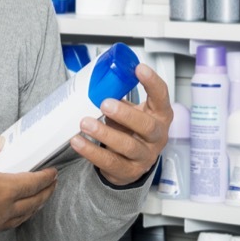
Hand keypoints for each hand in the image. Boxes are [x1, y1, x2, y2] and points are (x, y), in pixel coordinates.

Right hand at [0, 136, 57, 240]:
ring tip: (35, 202)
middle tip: (51, 187)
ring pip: (20, 218)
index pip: (33, 183)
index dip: (46, 177)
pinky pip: (4, 226)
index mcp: (3, 190)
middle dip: (45, 194)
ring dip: (32, 208)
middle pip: (33, 204)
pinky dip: (13, 218)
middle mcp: (3, 211)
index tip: (53, 173)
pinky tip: (8, 215)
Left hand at [69, 63, 171, 186]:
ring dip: (104, 134)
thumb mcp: (131, 111)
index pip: (161, 97)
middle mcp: (156, 137)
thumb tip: (97, 81)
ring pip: (128, 146)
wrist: (131, 162)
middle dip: (125, 114)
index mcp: (159, 116)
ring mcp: (144, 156)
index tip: (139, 69)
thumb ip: (119, 97)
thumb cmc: (131, 130)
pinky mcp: (128, 171)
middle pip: (147, 126)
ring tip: (85, 123)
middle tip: (105, 103)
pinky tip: (78, 141)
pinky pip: (110, 162)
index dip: (152, 83)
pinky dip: (91, 152)